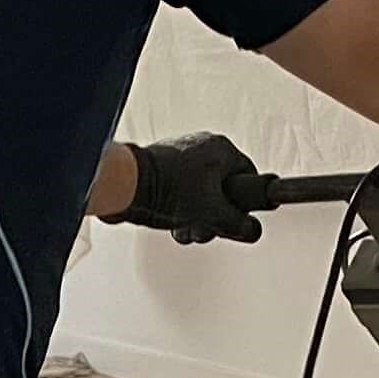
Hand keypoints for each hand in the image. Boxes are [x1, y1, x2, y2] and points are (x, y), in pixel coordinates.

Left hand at [114, 134, 264, 245]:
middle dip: (215, 217)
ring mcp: (182, 157)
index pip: (248, 175)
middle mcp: (203, 147)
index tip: (238, 219)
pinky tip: (172, 224)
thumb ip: (237, 224)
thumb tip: (252, 230)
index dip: (245, 202)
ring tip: (185, 228)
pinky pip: (181, 194)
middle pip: (223, 189)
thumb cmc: (168, 190)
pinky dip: (180, 212)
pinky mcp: (164, 169)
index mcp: (221, 149)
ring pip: (201, 195)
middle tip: (206, 228)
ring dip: (196, 219)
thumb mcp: (213, 213)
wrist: (126, 185)